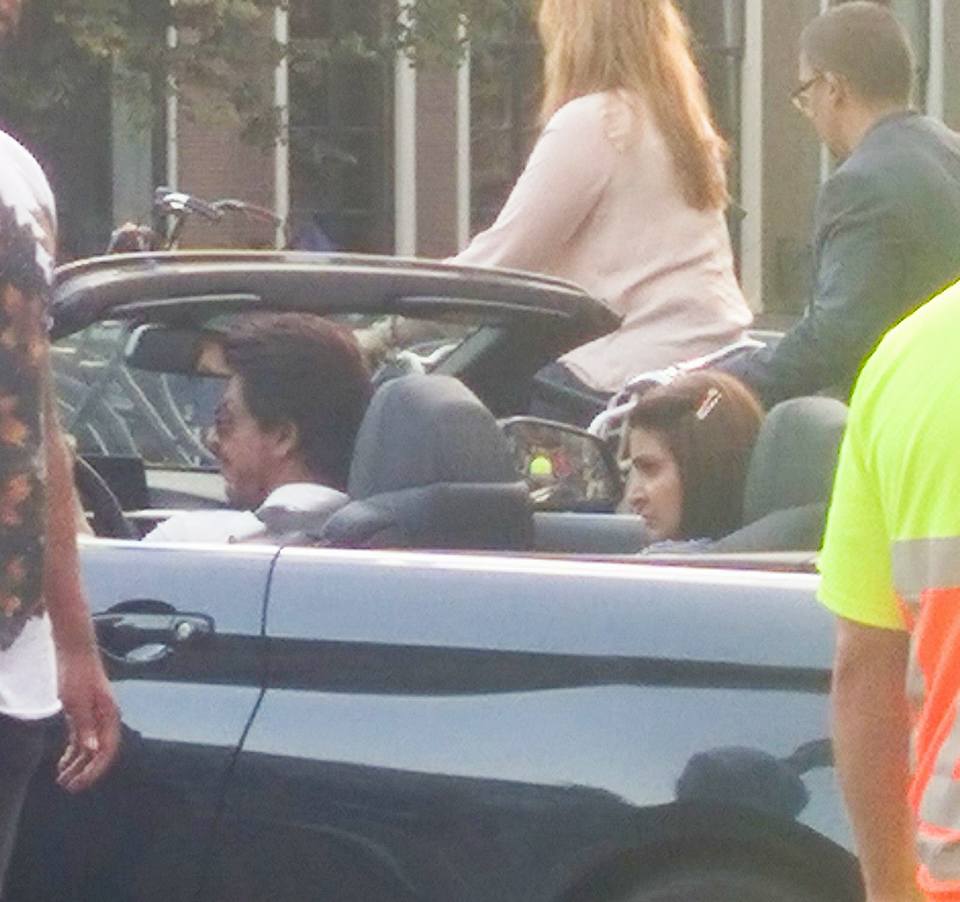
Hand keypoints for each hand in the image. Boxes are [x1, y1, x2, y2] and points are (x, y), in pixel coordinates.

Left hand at [55, 646, 119, 791]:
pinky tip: (62, 763)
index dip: (95, 770)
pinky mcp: (84, 713)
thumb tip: (94, 750)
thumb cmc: (77, 674)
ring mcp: (96, 716)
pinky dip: (73, 752)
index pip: (107, 750)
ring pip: (90, 747)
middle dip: (86, 771)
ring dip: (78, 764)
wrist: (74, 653)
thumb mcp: (77, 702)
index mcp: (109, 716)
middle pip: (99, 752)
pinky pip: (82, 739)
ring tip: (63, 779)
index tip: (80, 784)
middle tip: (69, 787)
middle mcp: (106, 718)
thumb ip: (86, 727)